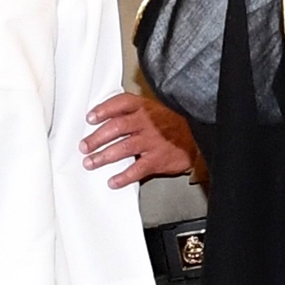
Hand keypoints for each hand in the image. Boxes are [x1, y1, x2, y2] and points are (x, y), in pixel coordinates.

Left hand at [79, 93, 198, 187]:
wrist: (199, 137)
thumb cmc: (172, 124)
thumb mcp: (155, 110)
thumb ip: (132, 112)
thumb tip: (104, 119)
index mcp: (145, 107)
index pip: (121, 103)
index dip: (104, 110)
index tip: (90, 118)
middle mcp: (148, 122)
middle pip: (117, 127)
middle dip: (97, 138)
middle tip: (85, 147)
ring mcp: (154, 140)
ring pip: (123, 148)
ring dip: (104, 156)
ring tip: (91, 163)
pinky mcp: (159, 158)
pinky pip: (138, 169)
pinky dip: (124, 177)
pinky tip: (114, 180)